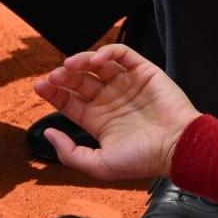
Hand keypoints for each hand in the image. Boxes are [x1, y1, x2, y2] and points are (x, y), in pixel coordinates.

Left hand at [31, 44, 201, 181]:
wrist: (176, 148)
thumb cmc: (142, 160)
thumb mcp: (98, 165)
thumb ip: (70, 153)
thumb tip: (48, 133)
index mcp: (98, 120)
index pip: (69, 101)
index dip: (54, 92)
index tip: (40, 86)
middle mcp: (110, 100)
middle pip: (79, 81)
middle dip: (63, 76)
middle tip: (54, 76)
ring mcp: (126, 84)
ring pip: (96, 65)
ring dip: (80, 61)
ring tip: (69, 66)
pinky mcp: (142, 71)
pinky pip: (120, 54)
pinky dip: (105, 52)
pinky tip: (94, 61)